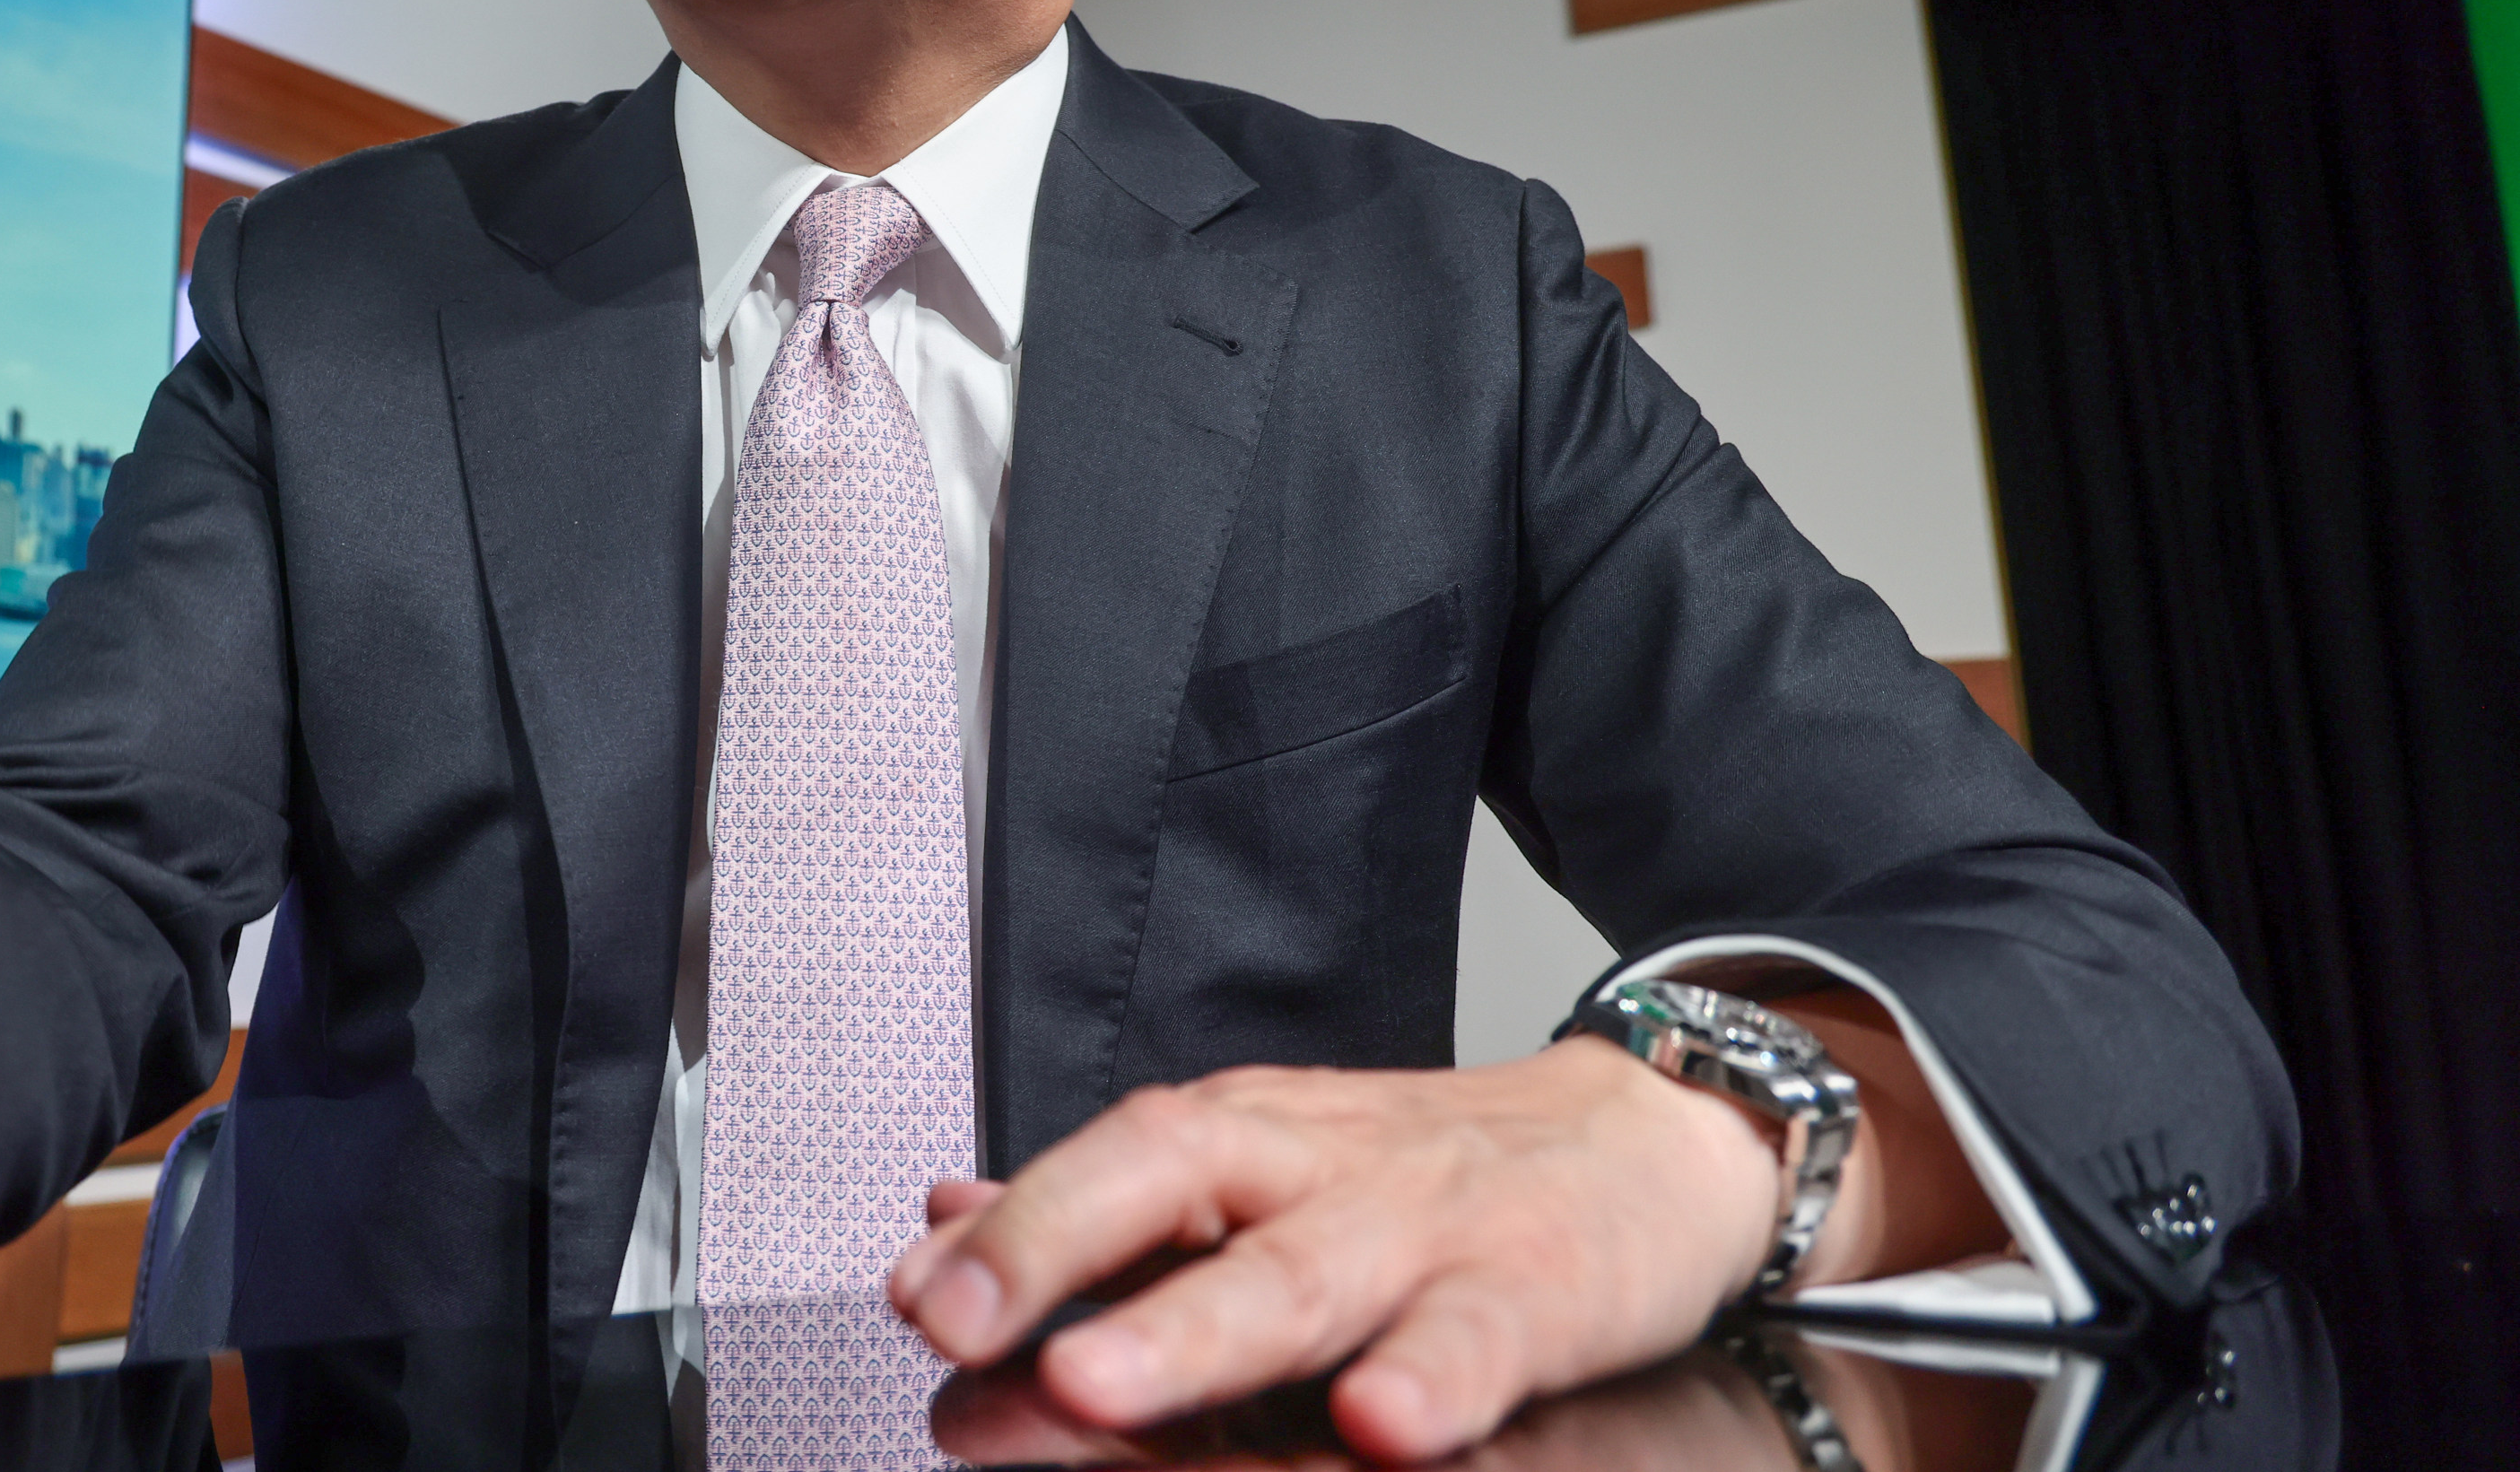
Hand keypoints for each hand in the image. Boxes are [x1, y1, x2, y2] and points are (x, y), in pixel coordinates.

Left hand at [887, 1040, 1788, 1461]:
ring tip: (1092, 1383)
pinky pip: (1474, 1341)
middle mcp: (1317, 1169)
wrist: (1655, 1138)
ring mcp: (1425, 1230)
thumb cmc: (1433, 1173)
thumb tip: (939, 1226)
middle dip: (1054, 1252)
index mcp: (1243, 1139)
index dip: (1004, 1229)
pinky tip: (1376, 1427)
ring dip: (1193, 1333)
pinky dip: (1426, 1381)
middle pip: (1172, 1184)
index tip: (910, 1299)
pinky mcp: (1535, 1295)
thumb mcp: (1266, 1169)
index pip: (1101, 1162)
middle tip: (952, 1328)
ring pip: (1303, 1277)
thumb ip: (1110, 1209)